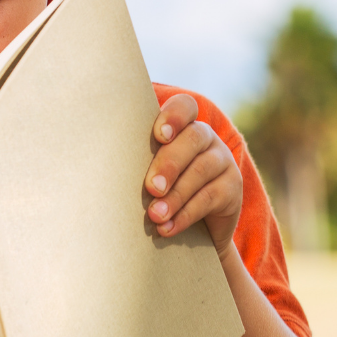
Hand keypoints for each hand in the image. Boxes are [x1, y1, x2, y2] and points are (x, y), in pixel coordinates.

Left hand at [145, 93, 242, 252]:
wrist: (196, 229)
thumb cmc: (159, 192)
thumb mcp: (148, 173)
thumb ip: (135, 161)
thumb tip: (103, 172)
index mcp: (182, 127)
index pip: (184, 107)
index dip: (174, 116)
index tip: (159, 135)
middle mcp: (205, 138)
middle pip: (192, 138)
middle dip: (169, 164)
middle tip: (152, 188)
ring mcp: (222, 160)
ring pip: (201, 170)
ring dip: (175, 195)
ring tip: (155, 215)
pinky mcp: (233, 187)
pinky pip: (210, 197)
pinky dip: (186, 214)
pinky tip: (168, 227)